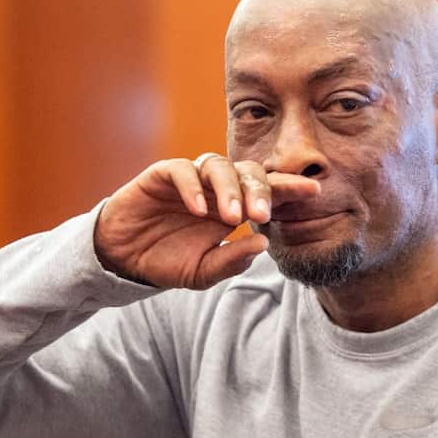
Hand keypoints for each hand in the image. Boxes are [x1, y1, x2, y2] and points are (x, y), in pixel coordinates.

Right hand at [93, 156, 319, 289]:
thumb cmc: (167, 261)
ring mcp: (190, 179)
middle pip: (248, 172)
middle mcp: (216, 188)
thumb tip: (262, 244)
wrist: (124, 261)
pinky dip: (192, 187)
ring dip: (229, 188)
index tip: (314, 193)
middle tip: (262, 215)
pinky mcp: (161, 175)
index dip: (290, 188)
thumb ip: (232, 260)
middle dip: (260, 190)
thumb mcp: (203, 272)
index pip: (267, 190)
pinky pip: (181, 170)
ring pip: (218, 165)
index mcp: (233, 207)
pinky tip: (199, 209)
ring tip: (232, 217)